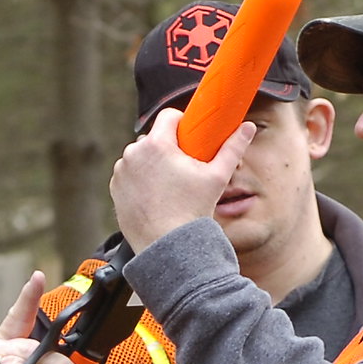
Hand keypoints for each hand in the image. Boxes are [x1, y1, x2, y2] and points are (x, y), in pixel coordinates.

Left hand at [109, 108, 255, 252]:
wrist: (167, 247)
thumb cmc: (192, 211)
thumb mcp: (217, 177)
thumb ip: (232, 148)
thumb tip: (248, 128)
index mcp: (156, 144)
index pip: (168, 116)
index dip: (182, 123)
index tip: (191, 138)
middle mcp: (133, 154)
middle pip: (154, 138)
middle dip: (167, 147)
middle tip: (183, 167)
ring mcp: (121, 172)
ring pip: (140, 156)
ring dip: (152, 163)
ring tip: (169, 184)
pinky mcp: (115, 188)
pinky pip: (129, 174)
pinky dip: (139, 179)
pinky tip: (155, 194)